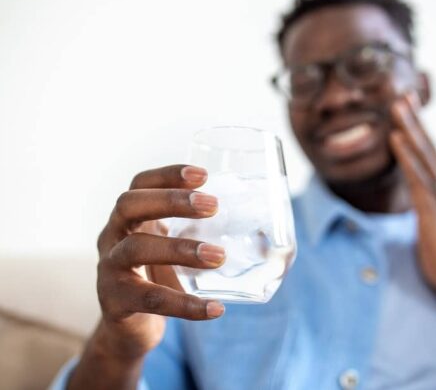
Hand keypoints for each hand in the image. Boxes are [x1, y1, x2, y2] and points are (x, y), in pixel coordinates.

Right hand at [95, 164, 225, 360]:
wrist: (127, 330)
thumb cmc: (155, 279)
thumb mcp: (168, 249)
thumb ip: (194, 235)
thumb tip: (258, 234)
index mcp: (129, 219)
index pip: (140, 184)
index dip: (167, 175)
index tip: (203, 174)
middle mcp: (111, 237)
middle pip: (129, 205)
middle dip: (171, 200)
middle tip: (213, 205)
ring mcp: (108, 269)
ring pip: (136, 248)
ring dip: (180, 248)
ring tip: (219, 256)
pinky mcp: (114, 302)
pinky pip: (150, 299)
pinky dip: (185, 304)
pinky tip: (215, 308)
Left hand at [390, 93, 435, 297]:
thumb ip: (432, 206)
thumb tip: (423, 197)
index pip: (431, 155)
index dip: (419, 132)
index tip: (408, 111)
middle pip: (428, 147)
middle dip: (415, 121)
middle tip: (403, 96)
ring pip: (423, 155)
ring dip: (410, 128)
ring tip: (397, 105)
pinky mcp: (431, 208)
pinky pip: (415, 176)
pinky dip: (406, 155)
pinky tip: (395, 138)